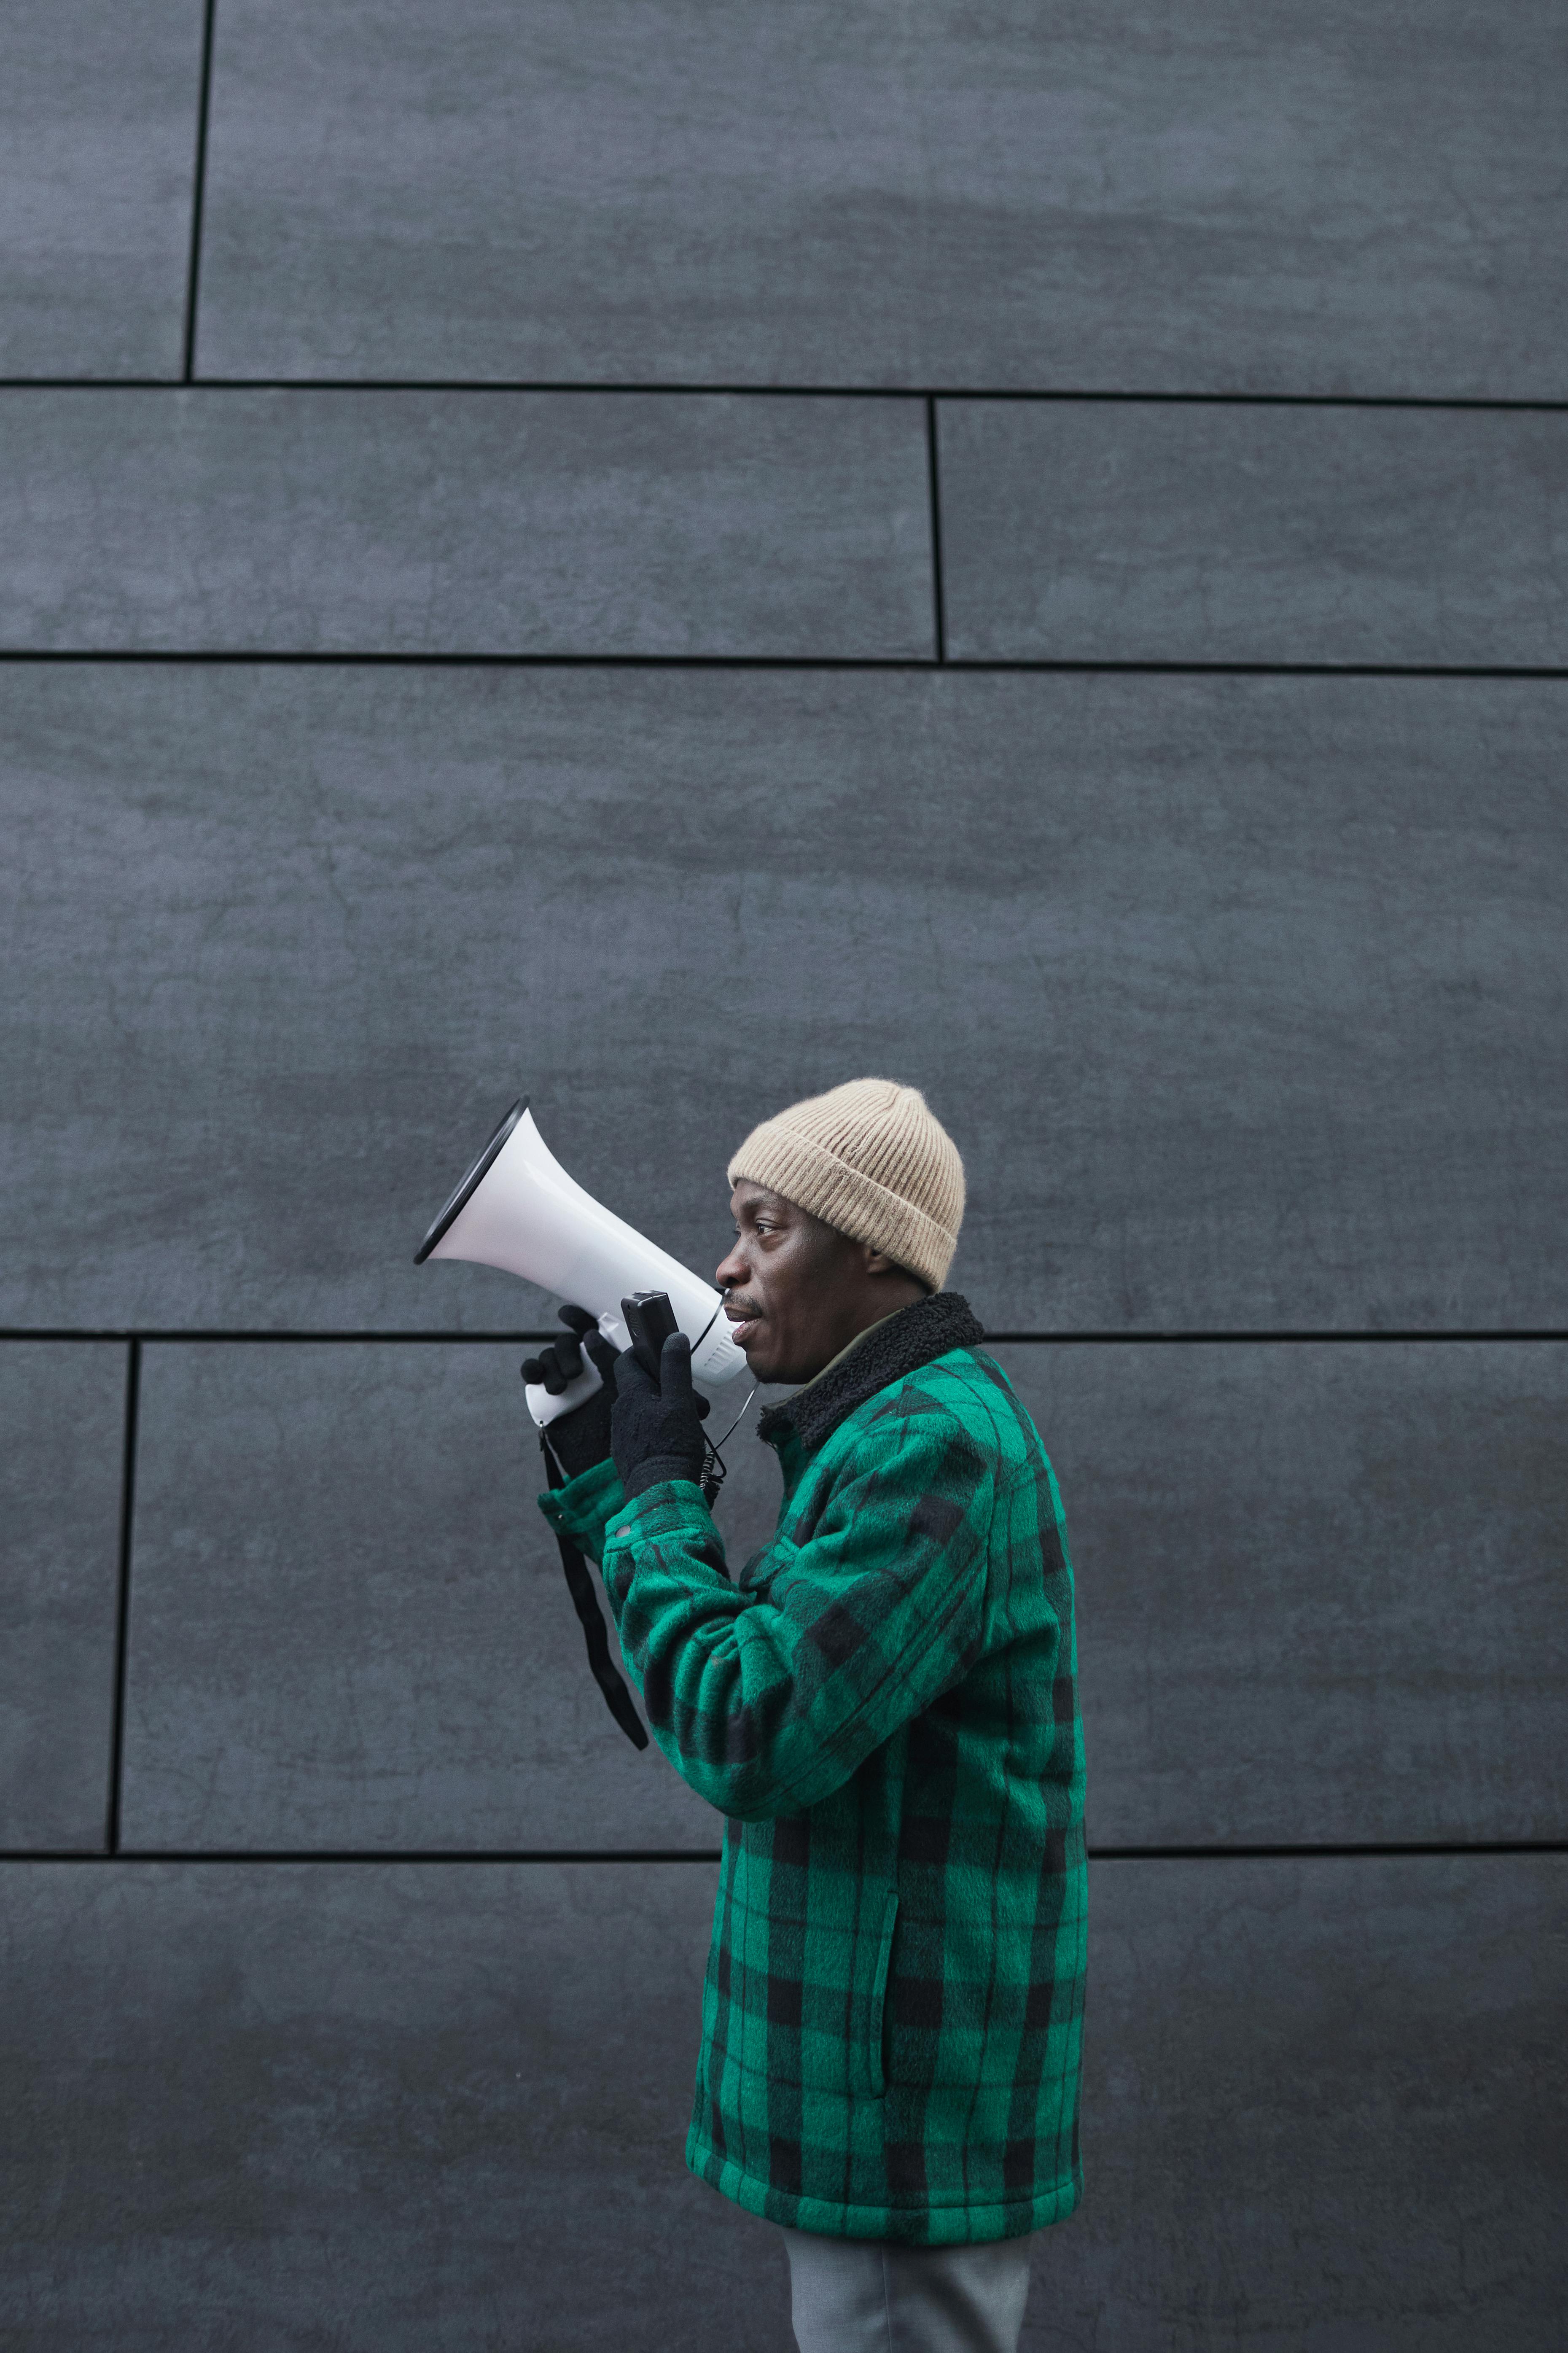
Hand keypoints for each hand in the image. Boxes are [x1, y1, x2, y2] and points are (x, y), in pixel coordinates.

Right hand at [523, 1306, 620, 1481]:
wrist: (611, 1467)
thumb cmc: (631, 1431)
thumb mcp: (624, 1390)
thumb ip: (612, 1361)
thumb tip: (592, 1335)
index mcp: (608, 1364)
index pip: (591, 1332)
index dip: (578, 1319)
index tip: (567, 1314)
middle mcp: (586, 1370)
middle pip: (567, 1342)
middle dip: (568, 1350)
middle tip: (576, 1372)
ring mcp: (564, 1384)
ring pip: (549, 1356)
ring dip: (552, 1363)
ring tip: (562, 1387)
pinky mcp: (546, 1400)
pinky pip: (532, 1374)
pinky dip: (531, 1369)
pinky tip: (538, 1378)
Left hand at [611, 1330, 710, 1499]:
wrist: (658, 1495)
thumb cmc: (671, 1448)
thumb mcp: (680, 1403)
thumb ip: (675, 1368)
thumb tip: (673, 1338)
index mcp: (631, 1394)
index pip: (627, 1359)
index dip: (643, 1352)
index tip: (664, 1355)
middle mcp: (620, 1411)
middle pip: (641, 1385)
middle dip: (667, 1386)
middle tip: (692, 1401)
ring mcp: (621, 1433)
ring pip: (643, 1409)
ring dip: (665, 1408)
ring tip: (690, 1424)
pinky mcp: (626, 1452)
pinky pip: (641, 1429)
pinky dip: (658, 1428)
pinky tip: (675, 1441)